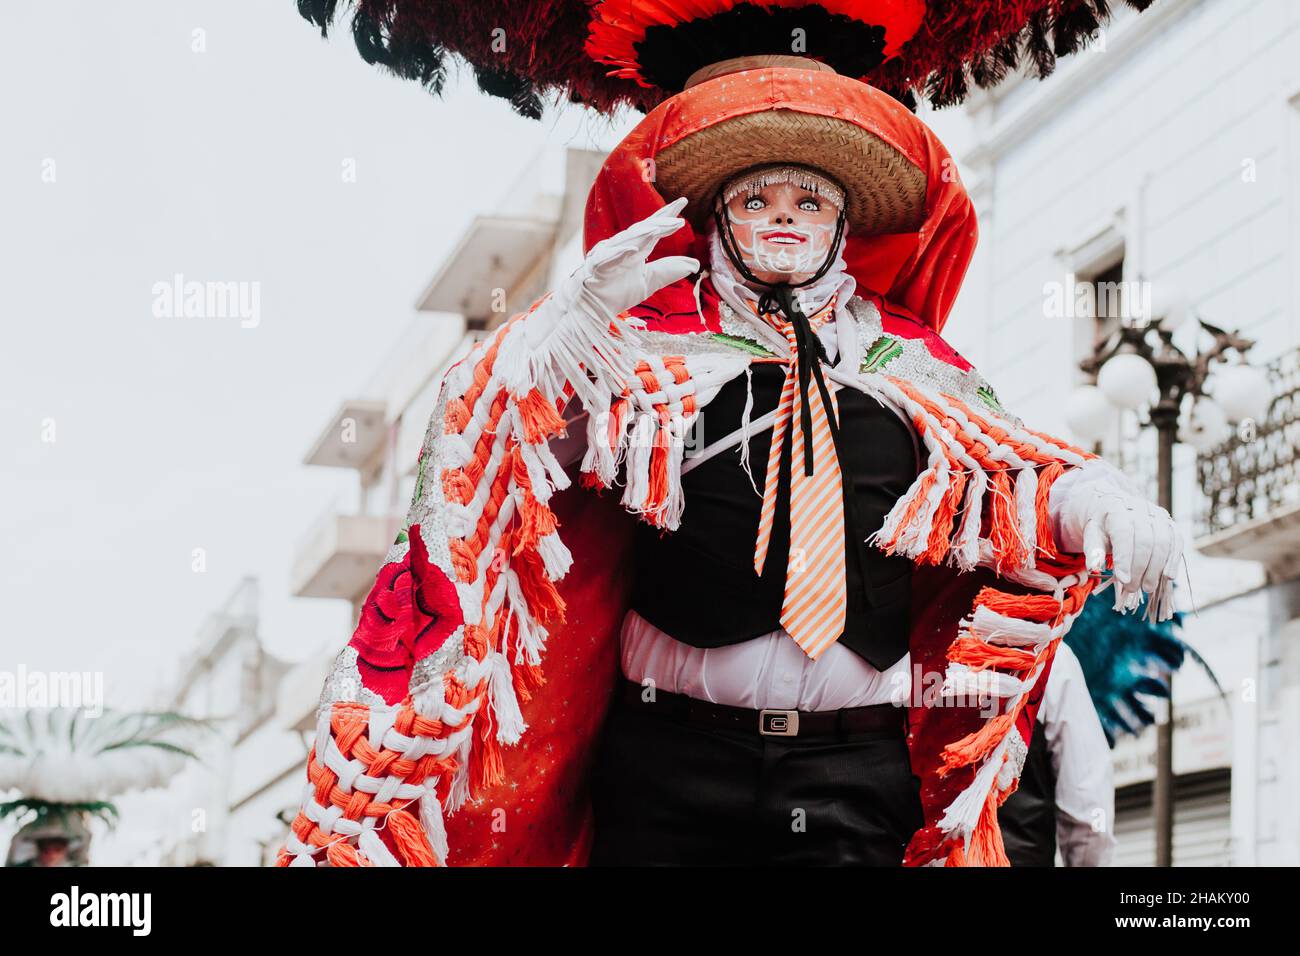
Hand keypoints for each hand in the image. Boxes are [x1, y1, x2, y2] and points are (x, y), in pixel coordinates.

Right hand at [563, 196, 698, 318]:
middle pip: (643, 229)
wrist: (588, 308)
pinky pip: (608, 259)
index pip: (653, 228)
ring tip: (663, 226)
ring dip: (645, 232)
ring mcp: (607, 255)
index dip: (667, 215)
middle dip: (660, 219)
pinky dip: (619, 253)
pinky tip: (633, 249)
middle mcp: (621, 246)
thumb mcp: (648, 282)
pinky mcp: (596, 269)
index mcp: (634, 248)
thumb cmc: (615, 291)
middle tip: (679, 209)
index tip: (683, 202)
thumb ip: (669, 271)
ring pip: (628, 240)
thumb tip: (696, 265)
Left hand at [1050, 463, 1182, 612]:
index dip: (1124, 558)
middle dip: (1140, 569)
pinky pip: (1177, 542)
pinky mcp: (1170, 524)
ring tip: (1147, 588)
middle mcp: (1141, 509)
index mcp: (1117, 509)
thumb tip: (1093, 567)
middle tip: (1131, 588)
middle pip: (1146, 541)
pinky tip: (1168, 577)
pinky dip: (1173, 561)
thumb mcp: (1092, 534)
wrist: (1115, 506)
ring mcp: (1158, 516)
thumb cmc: (1102, 525)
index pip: (1124, 535)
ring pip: (1164, 543)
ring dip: (1157, 569)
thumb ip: (1093, 549)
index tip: (1122, 580)